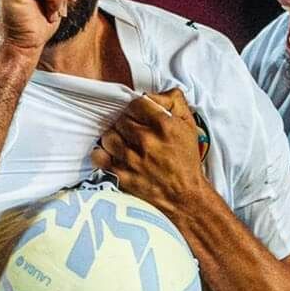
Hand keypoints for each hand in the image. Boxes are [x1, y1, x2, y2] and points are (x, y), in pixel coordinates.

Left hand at [93, 89, 212, 217]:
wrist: (185, 196)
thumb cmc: (186, 160)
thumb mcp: (189, 126)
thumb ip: (174, 101)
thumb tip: (153, 94)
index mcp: (165, 126)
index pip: (136, 103)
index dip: (136, 109)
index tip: (139, 116)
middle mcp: (148, 141)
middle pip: (121, 120)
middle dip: (126, 124)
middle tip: (134, 132)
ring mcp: (133, 160)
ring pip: (108, 136)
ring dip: (114, 139)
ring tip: (124, 144)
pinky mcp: (122, 176)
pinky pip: (100, 157)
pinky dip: (103, 155)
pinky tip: (112, 155)